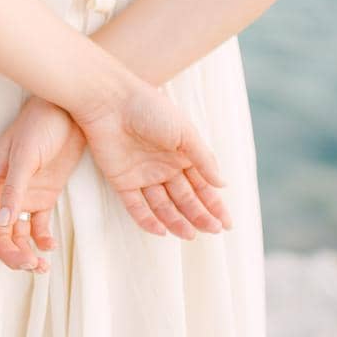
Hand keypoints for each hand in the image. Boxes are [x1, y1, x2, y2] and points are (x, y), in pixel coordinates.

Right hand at [0, 95, 86, 281]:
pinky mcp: (43, 197)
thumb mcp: (25, 155)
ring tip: (43, 265)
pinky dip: (42, 242)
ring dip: (26, 254)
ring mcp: (23, 197)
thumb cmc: (40, 125)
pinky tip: (51, 247)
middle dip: (11, 256)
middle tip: (32, 266)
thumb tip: (3, 223)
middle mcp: (2, 195)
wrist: (70, 111)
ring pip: (17, 237)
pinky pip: (37, 228)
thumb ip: (15, 189)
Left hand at [76, 80, 232, 239]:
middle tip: (213, 231)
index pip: (202, 185)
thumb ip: (203, 159)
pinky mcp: (122, 181)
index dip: (214, 204)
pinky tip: (162, 232)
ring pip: (163, 206)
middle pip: (185, 198)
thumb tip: (223, 184)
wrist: (110, 101)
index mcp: (181, 154)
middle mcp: (164, 167)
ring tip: (191, 235)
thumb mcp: (184, 132)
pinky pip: (136, 207)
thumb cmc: (150, 109)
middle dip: (200, 215)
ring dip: (177, 221)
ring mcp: (143, 175)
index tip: (227, 223)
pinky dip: (148, 221)